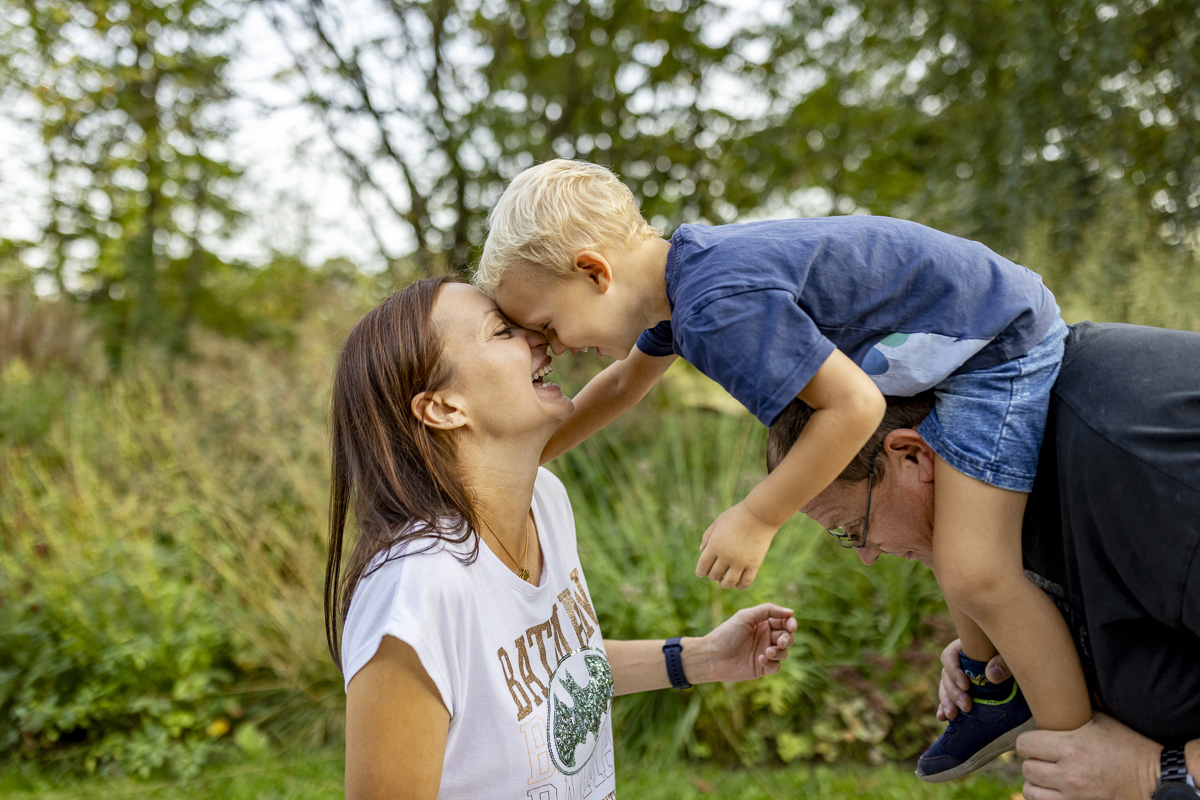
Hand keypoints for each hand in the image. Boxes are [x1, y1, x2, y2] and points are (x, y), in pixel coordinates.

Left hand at [693, 603, 797, 682]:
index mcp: (763, 623)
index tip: (791, 626)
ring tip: (767, 652)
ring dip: (779, 652)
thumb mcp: (746, 616)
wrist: (712, 657)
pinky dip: (772, 663)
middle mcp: (765, 637)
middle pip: (788, 637)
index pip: (784, 621)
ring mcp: (765, 653)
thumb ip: (768, 610)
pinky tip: (760, 659)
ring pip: (784, 652)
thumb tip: (791, 612)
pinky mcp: (762, 668)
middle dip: (788, 639)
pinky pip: (776, 667)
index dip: (791, 623)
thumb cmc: (726, 634)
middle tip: (781, 642)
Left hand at [695, 501, 778, 588]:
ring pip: (728, 583)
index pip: (703, 566)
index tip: (701, 573)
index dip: (700, 571)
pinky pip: (745, 582)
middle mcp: (726, 556)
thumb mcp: (718, 522)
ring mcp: (740, 561)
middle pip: (714, 575)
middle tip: (716, 572)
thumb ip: (708, 536)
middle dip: (713, 576)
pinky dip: (739, 586)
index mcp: (714, 545)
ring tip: (726, 580)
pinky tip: (738, 583)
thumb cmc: (737, 516)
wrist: (759, 515)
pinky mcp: (754, 564)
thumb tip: (701, 550)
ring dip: (724, 583)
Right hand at [936, 638, 1009, 720]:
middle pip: (946, 676)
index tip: (966, 686)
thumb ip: (1003, 663)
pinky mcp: (960, 692)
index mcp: (964, 649)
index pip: (949, 657)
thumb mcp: (1009, 657)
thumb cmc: (1013, 657)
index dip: (953, 671)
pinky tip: (943, 718)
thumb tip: (991, 675)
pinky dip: (944, 708)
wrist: (1019, 666)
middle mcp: (957, 663)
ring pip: (944, 689)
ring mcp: (957, 678)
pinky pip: (948, 699)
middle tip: (966, 707)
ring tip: (952, 715)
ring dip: (947, 703)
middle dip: (953, 693)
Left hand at [1017, 714, 1161, 799]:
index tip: (1037, 741)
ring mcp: (1073, 795)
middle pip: (1027, 768)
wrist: (1155, 779)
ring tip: (1048, 775)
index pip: (1025, 744)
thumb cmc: (1130, 747)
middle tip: (1046, 757)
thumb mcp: (1102, 721)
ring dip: (1037, 782)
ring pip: (1031, 790)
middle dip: (1034, 760)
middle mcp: (1069, 773)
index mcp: (1071, 747)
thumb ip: (1073, 712)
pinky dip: (1045, 796)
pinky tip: (1054, 789)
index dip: (1029, 741)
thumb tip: (1054, 696)